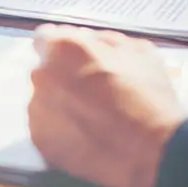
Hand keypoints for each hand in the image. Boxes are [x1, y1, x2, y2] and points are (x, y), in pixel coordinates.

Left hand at [28, 24, 183, 186]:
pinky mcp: (40, 140)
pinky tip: (86, 133)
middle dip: (63, 74)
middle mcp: (43, 75)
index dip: (62, 46)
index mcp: (64, 47)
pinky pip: (46, 127)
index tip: (74, 56)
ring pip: (45, 99)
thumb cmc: (146, 96)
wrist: (149, 149)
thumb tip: (92, 42)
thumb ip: (104, 40)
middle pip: (45, 69)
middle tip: (90, 87)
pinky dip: (61, 128)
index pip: (45, 37)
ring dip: (61, 102)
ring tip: (92, 115)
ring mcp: (38, 110)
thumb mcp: (136, 50)